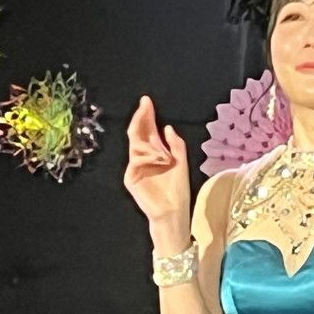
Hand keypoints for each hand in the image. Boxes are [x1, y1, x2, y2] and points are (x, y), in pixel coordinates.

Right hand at [123, 96, 190, 229]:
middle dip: (141, 118)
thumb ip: (176, 145)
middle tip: (145, 105)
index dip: (146, 115)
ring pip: (136, 145)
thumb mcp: (181, 162)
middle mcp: (143, 158)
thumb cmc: (178, 189)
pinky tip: (161, 160)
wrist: (173, 211)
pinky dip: (149, 157)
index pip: (147, 130)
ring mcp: (135, 167)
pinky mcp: (131, 178)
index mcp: (155, 153)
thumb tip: (167, 127)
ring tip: (166, 156)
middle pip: (137, 133)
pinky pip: (136, 160)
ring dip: (152, 146)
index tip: (147, 101)